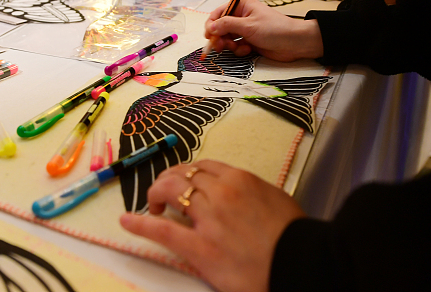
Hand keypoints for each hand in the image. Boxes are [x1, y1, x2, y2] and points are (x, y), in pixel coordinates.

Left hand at [120, 160, 305, 291]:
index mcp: (240, 180)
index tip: (184, 179)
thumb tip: (239, 194)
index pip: (203, 167)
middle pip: (182, 175)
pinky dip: (141, 223)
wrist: (302, 264)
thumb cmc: (295, 236)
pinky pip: (162, 231)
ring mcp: (208, 219)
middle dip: (168, 180)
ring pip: (170, 192)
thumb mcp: (276, 200)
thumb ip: (252, 192)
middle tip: (164, 192)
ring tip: (152, 203)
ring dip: (156, 195)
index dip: (188, 172)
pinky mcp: (200, 248)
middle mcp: (221, 193)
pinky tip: (128, 220)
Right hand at [204, 0, 323, 60]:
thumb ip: (227, 25)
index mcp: (243, 6)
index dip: (212, 24)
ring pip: (228, 38)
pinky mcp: (251, 41)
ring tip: (238, 47)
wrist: (295, 43)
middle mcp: (243, 16)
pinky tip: (248, 50)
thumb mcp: (248, 26)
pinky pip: (237, 46)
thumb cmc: (274, 29)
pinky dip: (239, 49)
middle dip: (220, 37)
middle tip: (220, 46)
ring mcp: (247, 29)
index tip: (208, 35)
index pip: (220, 12)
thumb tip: (210, 27)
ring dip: (230, 44)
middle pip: (222, 27)